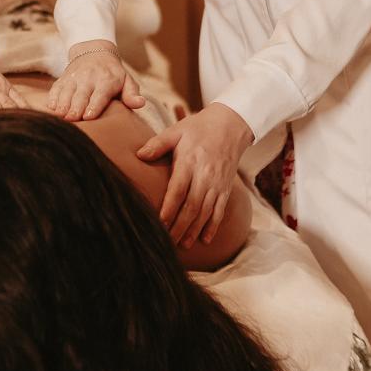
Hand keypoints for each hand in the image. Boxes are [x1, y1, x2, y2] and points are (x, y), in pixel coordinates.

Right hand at [47, 44, 144, 120]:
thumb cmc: (113, 73)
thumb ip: (132, 94)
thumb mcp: (127, 80)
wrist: (94, 52)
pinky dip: (53, 98)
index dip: (94, 105)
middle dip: (75, 107)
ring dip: (63, 104)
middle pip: (81, 95)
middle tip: (72, 120)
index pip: (100, 94)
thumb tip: (140, 104)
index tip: (88, 116)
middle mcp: (89, 78)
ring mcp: (74, 78)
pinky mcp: (63, 78)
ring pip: (66, 92)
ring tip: (61, 117)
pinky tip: (52, 108)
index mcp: (106, 80)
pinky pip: (56, 88)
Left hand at [136, 103, 253, 246]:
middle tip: (167, 242)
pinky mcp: (226, 188)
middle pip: (192, 206)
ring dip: (194, 230)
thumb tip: (139, 154)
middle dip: (179, 227)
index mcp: (190, 162)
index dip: (169, 209)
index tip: (159, 224)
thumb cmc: (198, 128)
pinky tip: (205, 239)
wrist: (231, 125)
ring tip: (183, 245)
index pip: (178, 190)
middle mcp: (205, 175)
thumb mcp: (177, 130)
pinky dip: (213, 226)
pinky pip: (220, 210)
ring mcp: (217, 183)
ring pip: (205, 212)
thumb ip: (158, 144)